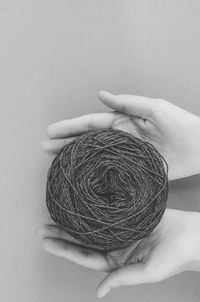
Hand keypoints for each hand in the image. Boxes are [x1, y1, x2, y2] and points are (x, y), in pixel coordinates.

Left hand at [37, 208, 199, 297]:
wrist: (193, 234)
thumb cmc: (176, 256)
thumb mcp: (149, 272)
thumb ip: (124, 279)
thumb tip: (100, 292)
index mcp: (119, 260)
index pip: (85, 255)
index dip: (65, 248)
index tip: (46, 240)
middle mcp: (117, 245)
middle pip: (84, 240)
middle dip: (63, 234)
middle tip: (43, 226)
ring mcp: (122, 229)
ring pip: (92, 224)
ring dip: (74, 220)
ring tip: (56, 213)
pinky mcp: (130, 216)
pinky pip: (108, 211)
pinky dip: (94, 207)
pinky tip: (83, 202)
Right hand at [41, 91, 199, 179]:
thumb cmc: (180, 124)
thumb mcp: (153, 108)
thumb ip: (127, 103)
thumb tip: (101, 94)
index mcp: (123, 123)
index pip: (90, 123)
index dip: (70, 127)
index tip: (50, 130)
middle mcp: (119, 139)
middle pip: (87, 141)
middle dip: (65, 143)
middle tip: (44, 148)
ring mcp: (124, 156)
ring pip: (94, 157)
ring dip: (75, 158)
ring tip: (56, 163)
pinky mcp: (133, 171)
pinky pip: (110, 174)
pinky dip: (95, 176)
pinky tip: (83, 179)